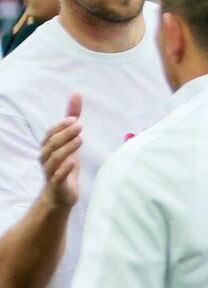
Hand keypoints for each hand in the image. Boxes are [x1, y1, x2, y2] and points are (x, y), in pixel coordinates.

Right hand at [40, 93, 82, 209]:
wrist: (61, 193)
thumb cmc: (65, 163)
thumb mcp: (71, 139)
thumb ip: (72, 118)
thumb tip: (76, 93)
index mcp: (48, 147)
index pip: (51, 134)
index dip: (61, 126)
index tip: (75, 119)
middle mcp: (46, 158)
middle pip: (52, 144)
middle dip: (64, 134)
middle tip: (79, 126)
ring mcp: (51, 171)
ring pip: (54, 158)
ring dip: (67, 148)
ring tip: (80, 139)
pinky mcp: (57, 184)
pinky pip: (57, 176)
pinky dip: (64, 169)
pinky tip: (73, 162)